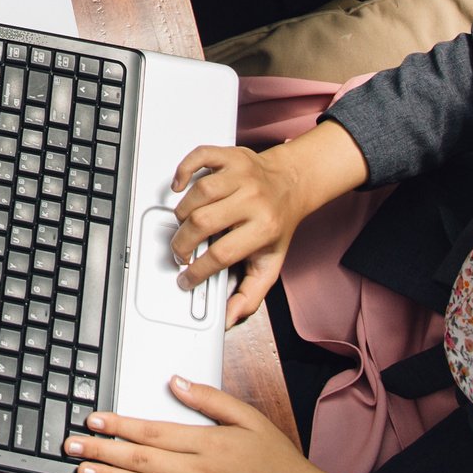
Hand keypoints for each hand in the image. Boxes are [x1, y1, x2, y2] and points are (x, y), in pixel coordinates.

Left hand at [65, 377, 351, 472]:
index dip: (119, 425)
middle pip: (142, 460)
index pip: (153, 432)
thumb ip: (210, 399)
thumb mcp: (250, 420)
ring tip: (84, 470)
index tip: (94, 420)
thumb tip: (175, 381)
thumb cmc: (278, 463)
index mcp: (209, 445)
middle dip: (102, 451)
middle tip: (73, 445)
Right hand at [171, 120, 369, 326]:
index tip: (187, 277)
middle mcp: (253, 199)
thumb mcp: (271, 261)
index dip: (198, 270)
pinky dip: (183, 170)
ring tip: (185, 224)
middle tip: (181, 251)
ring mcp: (241, 174)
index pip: (222, 254)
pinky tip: (180, 186)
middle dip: (183, 243)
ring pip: (198, 193)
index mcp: (265, 228)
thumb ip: (251, 293)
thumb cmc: (278, 222)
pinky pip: (199, 157)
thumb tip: (231, 316)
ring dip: (183, 213)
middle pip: (204, 223)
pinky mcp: (230, 156)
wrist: (292, 183)